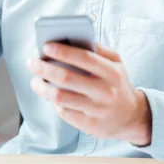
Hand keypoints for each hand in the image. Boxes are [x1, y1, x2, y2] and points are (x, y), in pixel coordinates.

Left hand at [26, 42, 151, 145]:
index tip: (45, 46)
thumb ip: (99, 49)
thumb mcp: (116, 63)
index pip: (85, 58)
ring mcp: (97, 110)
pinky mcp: (90, 125)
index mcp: (112, 72)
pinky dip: (53, 102)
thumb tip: (73, 38)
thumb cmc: (117, 83)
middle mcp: (105, 91)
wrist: (132, 116)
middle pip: (67, 78)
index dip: (63, 52)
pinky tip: (50, 95)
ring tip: (35, 80)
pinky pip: (64, 112)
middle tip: (31, 62)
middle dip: (44, 68)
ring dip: (42, 88)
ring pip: (60, 97)